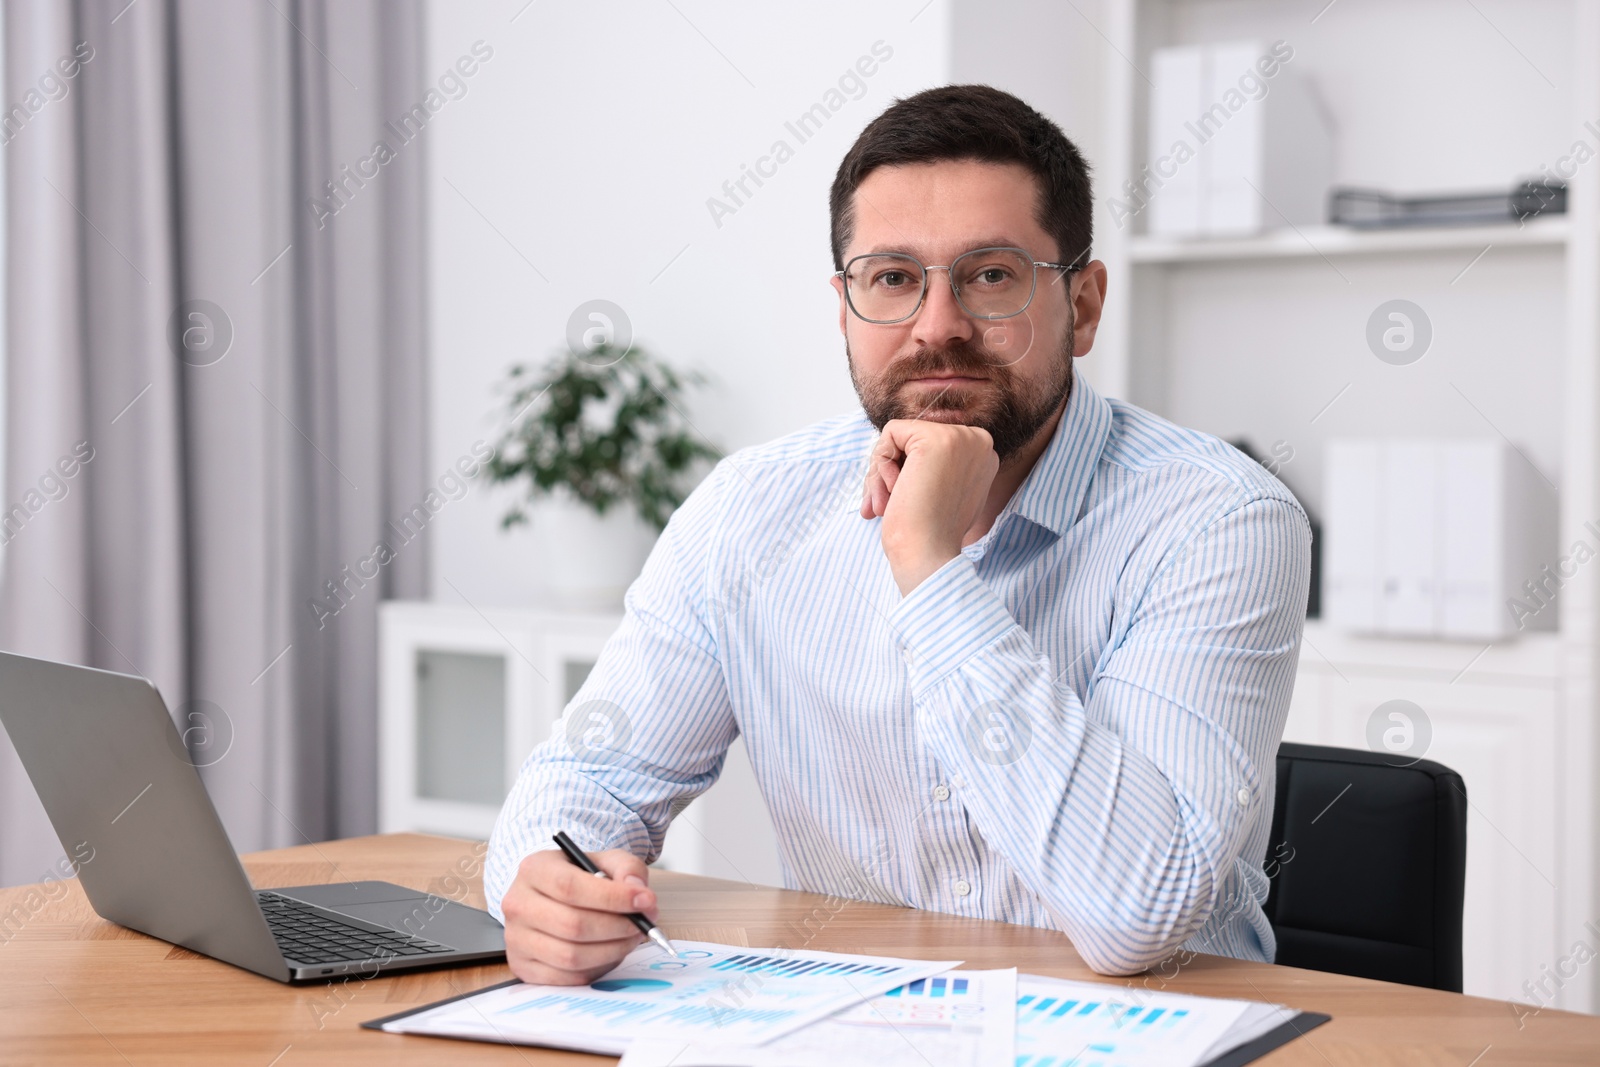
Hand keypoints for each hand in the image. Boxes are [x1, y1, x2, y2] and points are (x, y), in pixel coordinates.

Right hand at [501, 847, 657, 984]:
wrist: (550, 897)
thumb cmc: (580, 879)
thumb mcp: (605, 861)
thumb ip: (627, 868)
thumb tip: (637, 890)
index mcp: (534, 870)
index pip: (570, 887)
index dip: (612, 897)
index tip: (644, 900)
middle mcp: (518, 904)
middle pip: (572, 925)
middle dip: (617, 927)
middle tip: (642, 924)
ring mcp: (516, 939)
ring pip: (570, 956)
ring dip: (611, 950)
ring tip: (630, 937)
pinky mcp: (522, 966)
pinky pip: (567, 977)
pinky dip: (597, 968)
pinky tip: (610, 951)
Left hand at [860, 418, 998, 595]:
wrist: (928, 556)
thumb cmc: (929, 534)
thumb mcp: (942, 493)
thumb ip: (936, 468)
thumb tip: (905, 454)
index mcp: (984, 455)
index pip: (931, 445)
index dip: (908, 473)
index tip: (903, 504)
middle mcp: (979, 441)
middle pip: (914, 438)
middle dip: (890, 472)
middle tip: (882, 507)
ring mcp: (960, 437)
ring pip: (900, 436)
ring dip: (881, 473)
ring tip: (884, 505)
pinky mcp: (934, 439)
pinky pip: (890, 433)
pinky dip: (880, 462)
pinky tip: (893, 491)